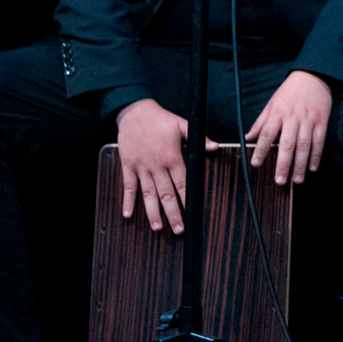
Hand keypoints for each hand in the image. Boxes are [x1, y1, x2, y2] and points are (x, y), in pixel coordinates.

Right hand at [116, 98, 216, 234]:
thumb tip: (214, 147)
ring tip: (157, 227)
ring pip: (148, 194)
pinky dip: (127, 201)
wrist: (134, 112)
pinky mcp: (128, 166)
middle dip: (173, 213)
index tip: (191, 214)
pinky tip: (128, 215)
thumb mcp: (182, 125)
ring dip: (152, 212)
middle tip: (178, 230)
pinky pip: (128, 186)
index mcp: (172, 158)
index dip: (187, 200)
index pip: (182, 184)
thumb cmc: (159, 119)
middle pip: (166, 194)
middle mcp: (157, 166)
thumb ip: (199, 138)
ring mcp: (141, 167)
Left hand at [248, 70, 332, 185]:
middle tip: (279, 180)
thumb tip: (248, 137)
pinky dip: (316, 156)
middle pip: (287, 144)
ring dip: (300, 164)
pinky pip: (319, 142)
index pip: (267, 134)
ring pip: (304, 146)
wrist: (313, 76)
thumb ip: (260, 122)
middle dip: (283, 164)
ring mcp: (309, 120)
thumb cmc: (289, 92)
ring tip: (296, 180)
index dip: (260, 150)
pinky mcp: (322, 122)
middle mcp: (293, 117)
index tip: (256, 164)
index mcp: (278, 112)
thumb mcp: (272, 103)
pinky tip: (312, 168)